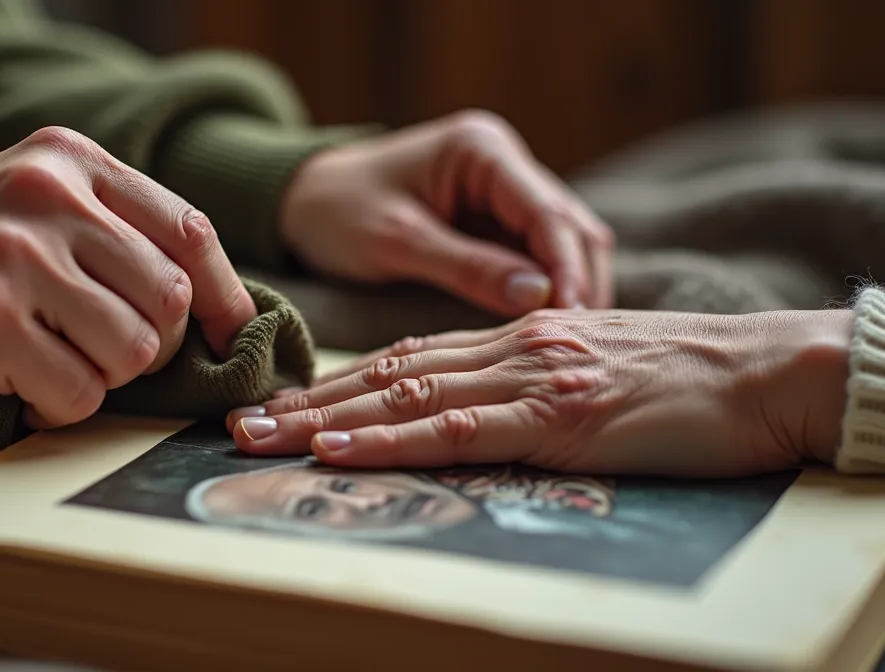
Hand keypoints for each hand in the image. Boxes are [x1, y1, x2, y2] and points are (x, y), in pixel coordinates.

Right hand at [0, 126, 255, 428]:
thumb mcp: (34, 206)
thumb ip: (117, 230)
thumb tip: (218, 301)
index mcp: (68, 159)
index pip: (188, 229)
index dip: (222, 295)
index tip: (228, 334)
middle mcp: (46, 195)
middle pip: (169, 296)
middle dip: (150, 345)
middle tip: (100, 354)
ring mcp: (15, 255)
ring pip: (134, 349)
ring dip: (102, 378)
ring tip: (53, 362)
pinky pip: (80, 393)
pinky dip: (59, 407)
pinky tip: (19, 387)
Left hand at [226, 309, 853, 477]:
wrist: (774, 371)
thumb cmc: (700, 383)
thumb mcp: (606, 374)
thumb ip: (546, 386)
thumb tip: (496, 417)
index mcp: (524, 337)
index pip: (413, 359)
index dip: (344, 383)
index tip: (289, 405)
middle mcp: (515, 346)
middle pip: (389, 373)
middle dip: (309, 402)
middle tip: (239, 424)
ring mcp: (533, 376)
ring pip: (404, 397)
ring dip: (324, 421)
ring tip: (258, 441)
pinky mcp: (559, 414)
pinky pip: (455, 429)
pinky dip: (388, 440)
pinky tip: (340, 451)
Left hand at [279, 110, 613, 313]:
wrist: (299, 202)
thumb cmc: (336, 212)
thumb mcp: (397, 241)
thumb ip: (468, 267)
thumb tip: (539, 298)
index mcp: (481, 150)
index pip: (546, 212)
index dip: (567, 268)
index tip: (576, 319)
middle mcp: (504, 164)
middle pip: (568, 227)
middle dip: (580, 283)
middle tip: (585, 344)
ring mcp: (504, 193)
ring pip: (562, 245)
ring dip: (569, 291)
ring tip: (572, 348)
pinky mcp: (496, 224)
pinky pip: (535, 260)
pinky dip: (545, 294)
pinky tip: (548, 336)